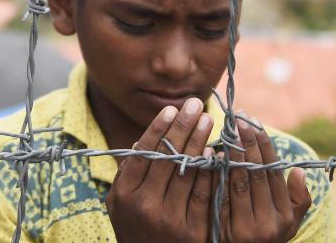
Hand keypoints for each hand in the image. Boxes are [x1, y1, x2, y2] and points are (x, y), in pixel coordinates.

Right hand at [106, 98, 213, 242]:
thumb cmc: (134, 229)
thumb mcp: (119, 203)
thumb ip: (127, 174)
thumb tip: (142, 140)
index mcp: (124, 195)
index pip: (144, 153)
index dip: (158, 128)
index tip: (171, 110)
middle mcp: (145, 206)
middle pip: (168, 157)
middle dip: (183, 127)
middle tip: (195, 105)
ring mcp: (171, 220)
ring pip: (189, 172)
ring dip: (200, 142)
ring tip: (209, 121)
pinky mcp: (194, 233)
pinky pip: (205, 194)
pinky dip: (211, 171)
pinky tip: (216, 152)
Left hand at [216, 115, 310, 242]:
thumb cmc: (265, 235)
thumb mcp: (287, 223)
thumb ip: (298, 200)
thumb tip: (300, 170)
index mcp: (284, 216)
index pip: (273, 174)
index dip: (264, 147)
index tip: (254, 123)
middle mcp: (266, 223)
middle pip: (255, 175)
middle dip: (246, 144)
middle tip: (238, 118)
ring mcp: (242, 227)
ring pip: (235, 182)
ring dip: (230, 154)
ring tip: (224, 129)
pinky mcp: (220, 229)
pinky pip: (215, 194)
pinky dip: (212, 172)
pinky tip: (209, 152)